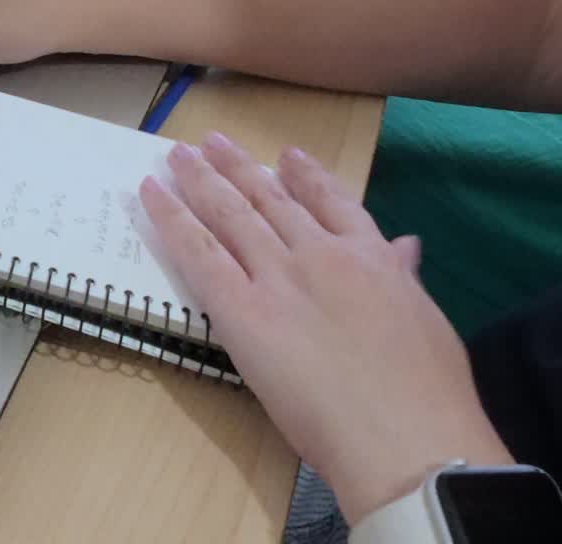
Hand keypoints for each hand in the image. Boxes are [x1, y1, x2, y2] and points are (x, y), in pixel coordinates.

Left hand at [137, 133, 512, 524]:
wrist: (400, 434)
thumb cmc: (426, 396)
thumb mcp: (425, 320)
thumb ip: (403, 276)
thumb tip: (405, 245)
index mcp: (372, 258)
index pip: (333, 202)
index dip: (306, 176)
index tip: (286, 154)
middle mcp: (320, 254)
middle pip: (270, 200)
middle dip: (237, 167)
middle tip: (212, 143)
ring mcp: (277, 277)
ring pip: (230, 214)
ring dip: (200, 179)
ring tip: (177, 154)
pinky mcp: (240, 308)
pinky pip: (197, 253)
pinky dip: (170, 220)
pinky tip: (151, 196)